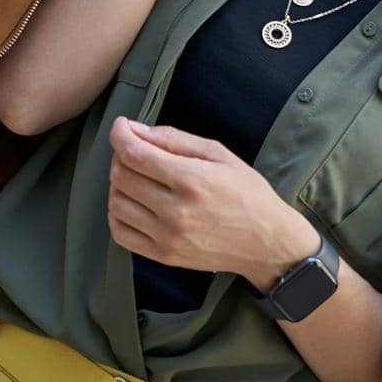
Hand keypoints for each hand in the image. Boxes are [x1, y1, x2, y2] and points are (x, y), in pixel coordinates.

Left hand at [107, 117, 317, 284]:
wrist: (265, 242)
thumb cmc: (247, 193)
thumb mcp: (220, 154)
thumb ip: (176, 140)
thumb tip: (137, 130)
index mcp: (192, 180)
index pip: (134, 154)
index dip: (120, 134)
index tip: (121, 126)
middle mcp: (175, 210)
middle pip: (121, 176)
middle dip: (121, 155)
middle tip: (135, 149)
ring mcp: (167, 236)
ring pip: (116, 203)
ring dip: (119, 184)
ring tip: (137, 176)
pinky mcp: (163, 255)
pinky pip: (120, 233)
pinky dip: (117, 213)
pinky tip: (133, 202)